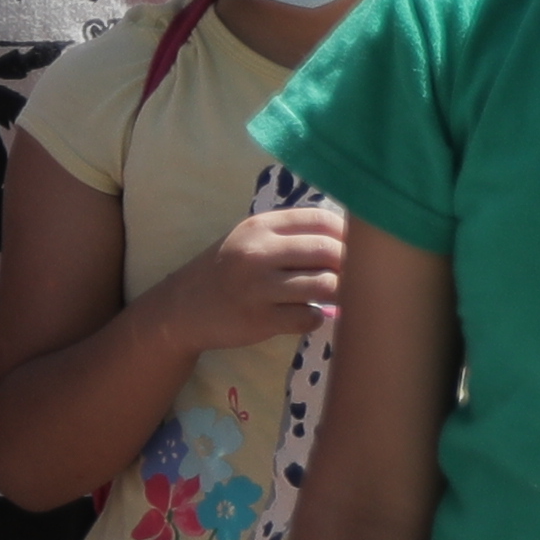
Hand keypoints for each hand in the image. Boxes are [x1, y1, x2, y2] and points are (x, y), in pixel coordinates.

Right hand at [157, 198, 349, 356]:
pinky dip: (316, 318)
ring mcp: (256, 287)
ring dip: (339, 293)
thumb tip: (357, 240)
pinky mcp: (257, 319)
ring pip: (324, 285)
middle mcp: (257, 252)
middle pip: (327, 251)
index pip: (321, 219)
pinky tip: (309, 315)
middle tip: (358, 276)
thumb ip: (294, 234)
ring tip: (338, 296)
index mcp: (261, 226)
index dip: (349, 234)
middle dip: (351, 265)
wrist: (180, 309)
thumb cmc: (229, 270)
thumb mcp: (253, 239)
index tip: (359, 249)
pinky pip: (307, 318)